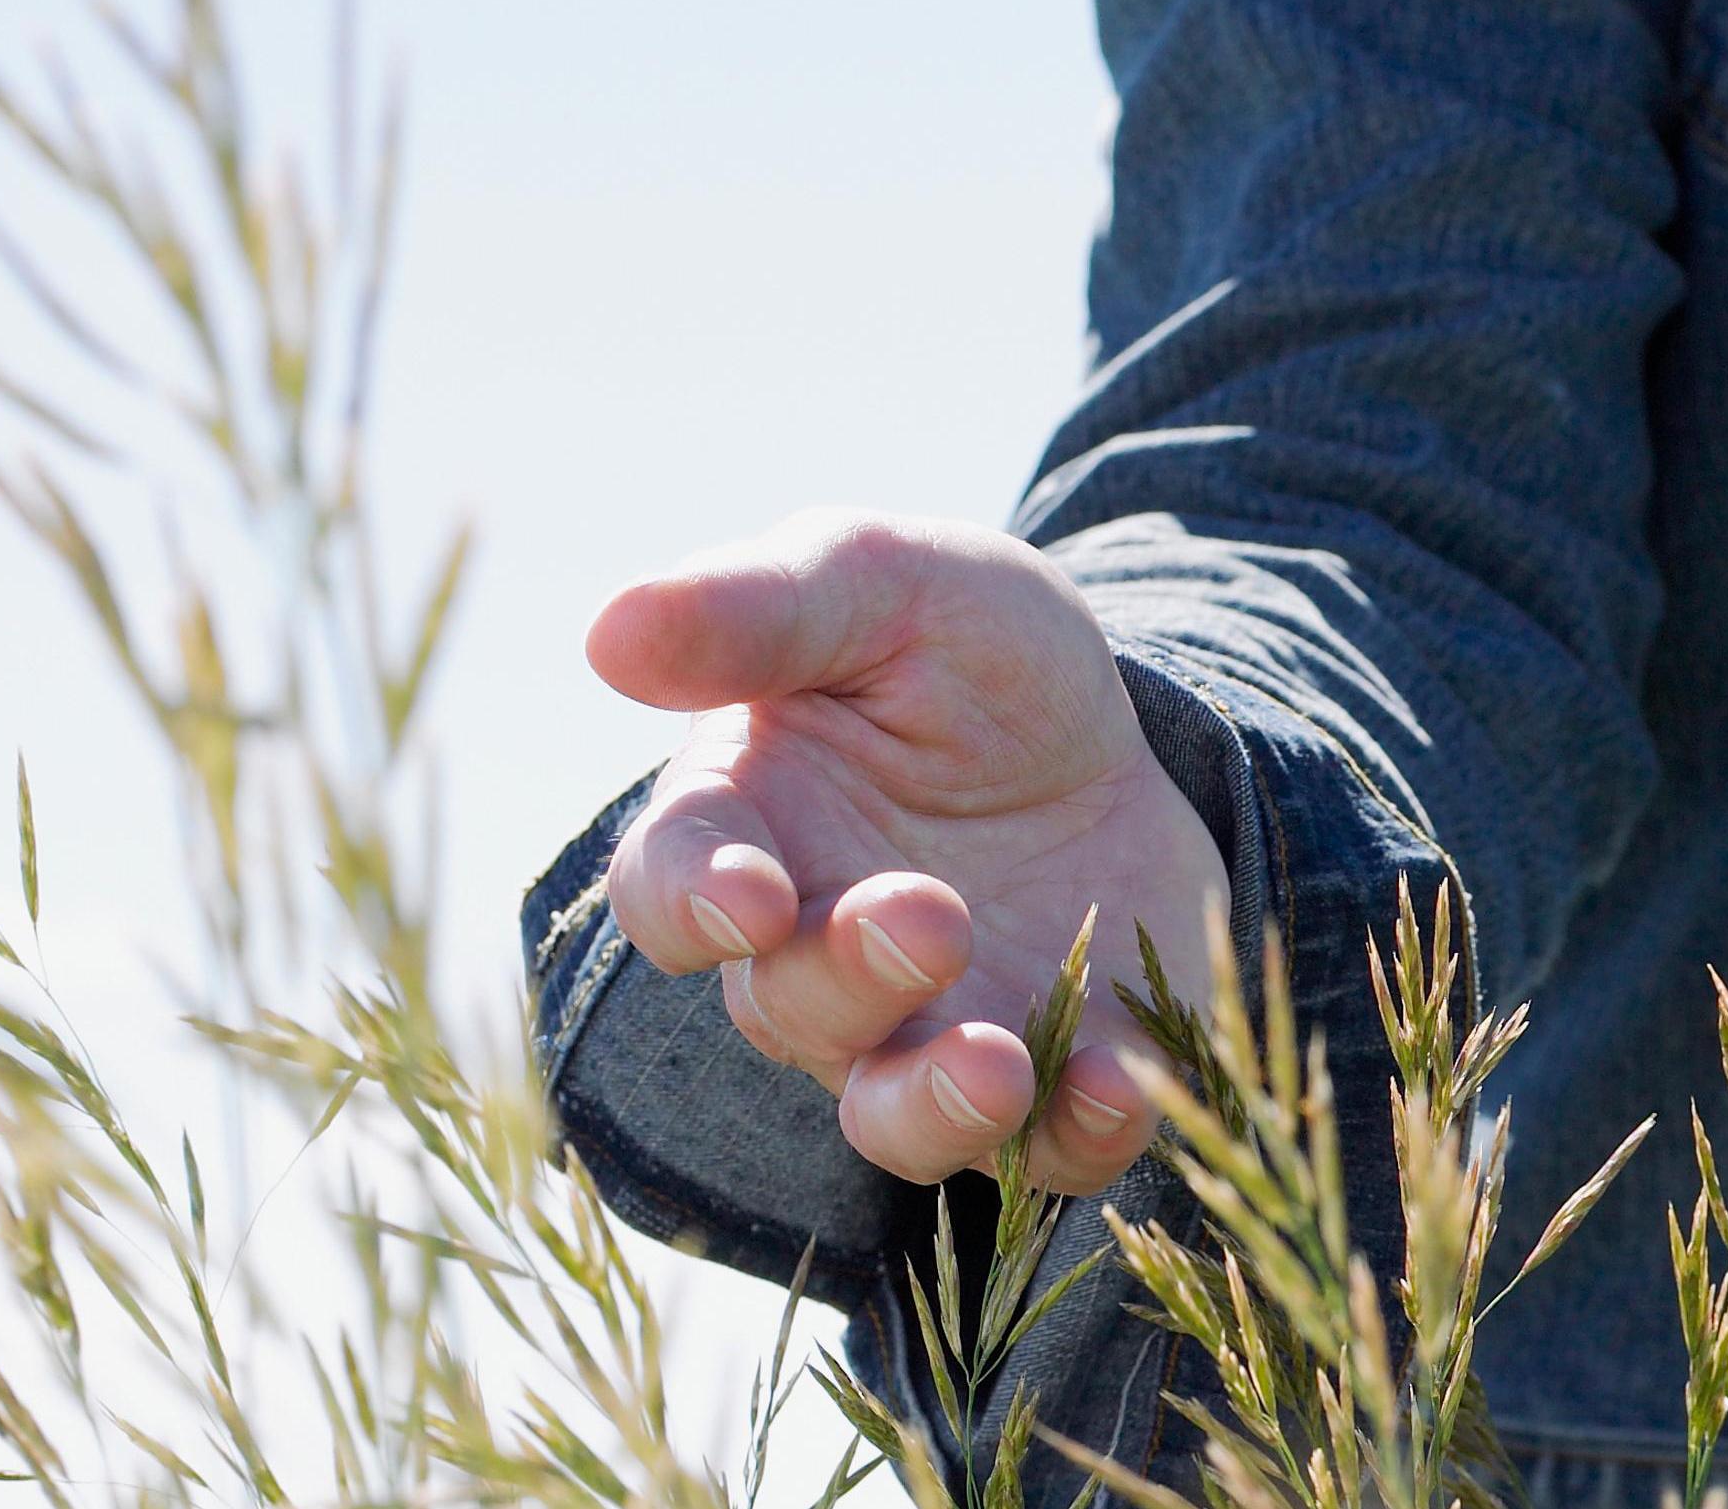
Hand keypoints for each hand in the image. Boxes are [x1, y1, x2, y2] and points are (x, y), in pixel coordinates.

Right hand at [585, 510, 1229, 1193]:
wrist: (1111, 717)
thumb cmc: (956, 641)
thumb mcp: (880, 579)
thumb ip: (758, 606)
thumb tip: (608, 630)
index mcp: (744, 829)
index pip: (671, 892)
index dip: (693, 905)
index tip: (745, 897)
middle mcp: (813, 955)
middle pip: (787, 1011)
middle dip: (849, 976)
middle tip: (927, 912)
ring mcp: (929, 1031)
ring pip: (894, 1118)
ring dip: (935, 1109)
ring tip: (997, 1068)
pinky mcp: (1052, 1077)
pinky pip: (1048, 1148)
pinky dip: (1080, 1132)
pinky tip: (1119, 1080)